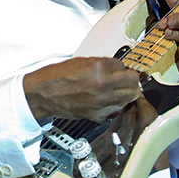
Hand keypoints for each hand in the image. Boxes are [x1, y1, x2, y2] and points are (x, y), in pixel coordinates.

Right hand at [23, 57, 140, 121]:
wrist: (44, 94)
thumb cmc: (58, 76)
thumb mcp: (84, 62)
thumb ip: (104, 65)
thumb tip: (118, 67)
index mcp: (99, 69)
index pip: (125, 67)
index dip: (124, 67)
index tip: (123, 68)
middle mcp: (103, 86)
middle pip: (134, 84)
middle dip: (132, 80)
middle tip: (127, 78)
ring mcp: (102, 102)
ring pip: (129, 98)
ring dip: (127, 92)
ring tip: (119, 89)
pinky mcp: (98, 114)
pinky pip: (117, 109)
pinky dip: (117, 104)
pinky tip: (109, 98)